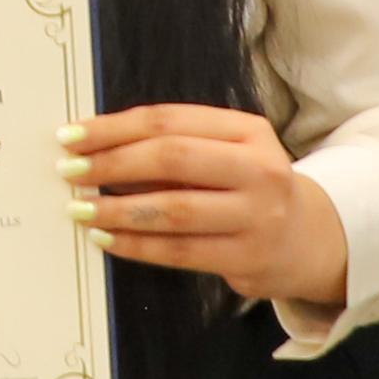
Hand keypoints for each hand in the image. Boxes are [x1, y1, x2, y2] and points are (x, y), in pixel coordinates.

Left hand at [64, 106, 349, 308]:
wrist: (309, 239)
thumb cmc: (248, 188)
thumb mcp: (226, 154)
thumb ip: (173, 146)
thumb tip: (94, 149)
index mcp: (249, 131)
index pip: (170, 120)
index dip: (114, 128)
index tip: (72, 137)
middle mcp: (259, 169)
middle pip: (172, 158)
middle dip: (111, 164)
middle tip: (70, 173)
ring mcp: (257, 216)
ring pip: (174, 210)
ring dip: (117, 211)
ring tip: (81, 210)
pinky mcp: (247, 258)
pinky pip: (179, 251)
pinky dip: (136, 246)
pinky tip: (106, 240)